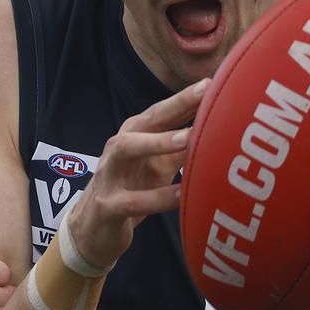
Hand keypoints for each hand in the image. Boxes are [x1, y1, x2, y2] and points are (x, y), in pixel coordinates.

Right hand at [68, 79, 208, 268]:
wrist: (91, 230)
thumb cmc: (130, 191)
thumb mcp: (158, 167)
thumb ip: (182, 148)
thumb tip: (218, 129)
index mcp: (134, 136)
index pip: (163, 111)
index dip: (188, 95)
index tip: (216, 79)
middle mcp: (119, 148)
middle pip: (147, 119)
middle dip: (175, 104)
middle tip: (205, 92)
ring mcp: (110, 175)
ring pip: (129, 148)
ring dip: (159, 141)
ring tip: (188, 138)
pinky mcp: (107, 206)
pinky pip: (134, 201)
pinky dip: (159, 197)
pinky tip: (183, 195)